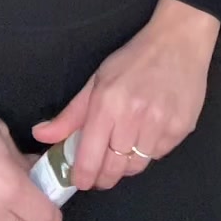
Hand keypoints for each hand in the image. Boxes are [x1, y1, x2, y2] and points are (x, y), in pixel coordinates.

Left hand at [32, 0, 219, 192]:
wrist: (179, 41)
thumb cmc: (134, 59)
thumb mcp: (97, 80)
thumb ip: (70, 115)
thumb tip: (40, 135)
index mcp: (107, 104)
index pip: (90, 159)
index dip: (83, 177)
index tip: (80, 180)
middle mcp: (133, 117)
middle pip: (114, 170)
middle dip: (104, 176)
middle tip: (101, 170)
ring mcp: (160, 124)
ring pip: (136, 167)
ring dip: (127, 164)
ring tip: (125, 146)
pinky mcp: (180, 129)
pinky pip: (158, 155)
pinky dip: (149, 151)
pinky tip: (148, 132)